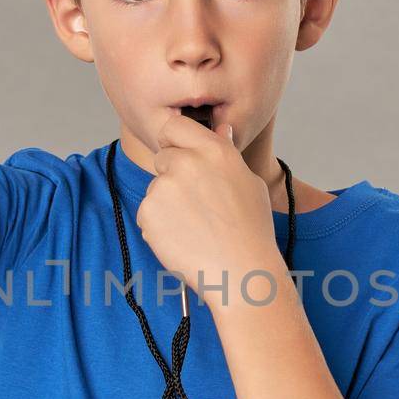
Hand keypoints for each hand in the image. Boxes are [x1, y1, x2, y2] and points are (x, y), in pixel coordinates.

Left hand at [136, 112, 279, 307]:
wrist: (240, 272)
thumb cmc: (251, 230)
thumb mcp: (249, 182)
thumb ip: (227, 154)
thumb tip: (221, 130)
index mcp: (213, 150)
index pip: (175, 126)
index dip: (175, 141)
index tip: (181, 155)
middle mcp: (186, 162)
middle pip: (163, 158)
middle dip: (173, 176)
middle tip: (196, 204)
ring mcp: (164, 187)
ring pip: (156, 188)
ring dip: (167, 204)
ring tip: (195, 227)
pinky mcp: (148, 212)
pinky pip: (147, 213)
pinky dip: (159, 226)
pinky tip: (183, 238)